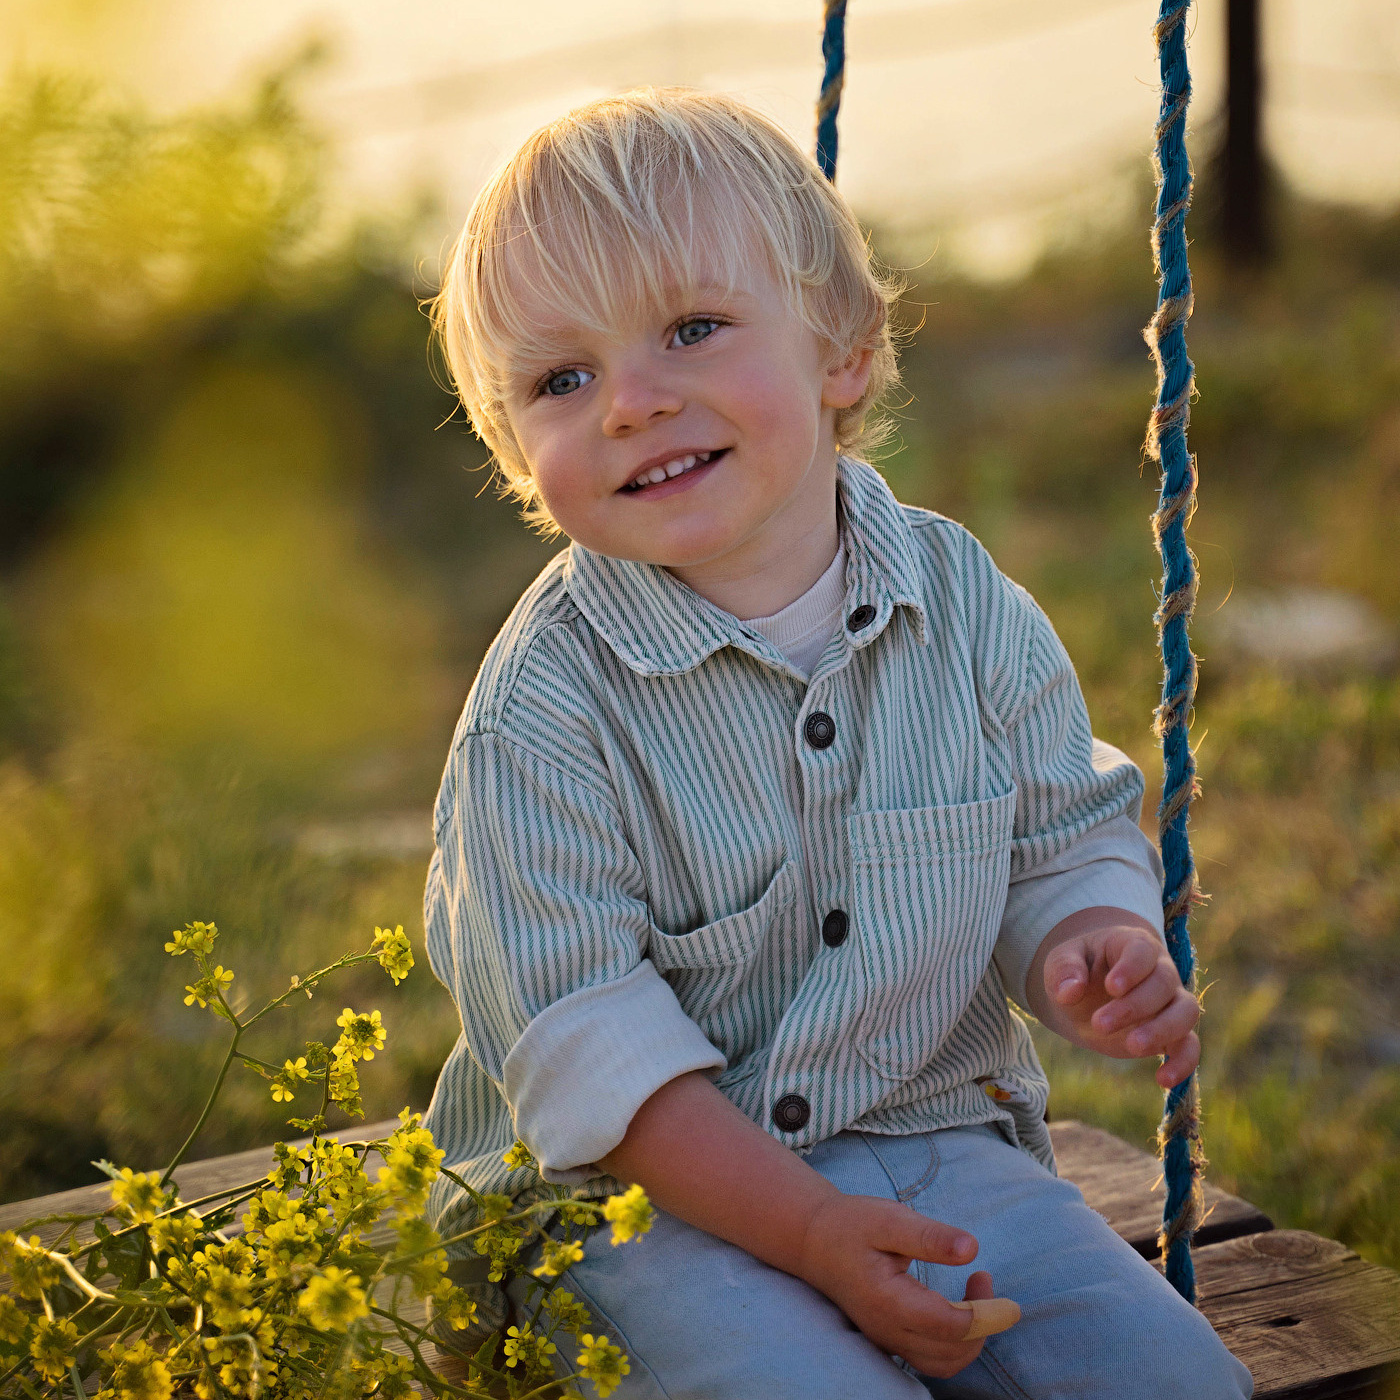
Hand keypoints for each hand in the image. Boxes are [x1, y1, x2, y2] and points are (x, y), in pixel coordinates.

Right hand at [797, 1192, 1017, 1377]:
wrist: (814, 1240)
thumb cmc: (852, 1224)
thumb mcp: (890, 1219)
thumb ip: (930, 1236)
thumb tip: (972, 1249)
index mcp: (888, 1301)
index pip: (949, 1326)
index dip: (985, 1315)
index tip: (1003, 1294)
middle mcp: (887, 1330)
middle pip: (951, 1352)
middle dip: (983, 1324)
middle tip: (986, 1280)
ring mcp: (887, 1340)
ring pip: (943, 1363)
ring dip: (972, 1338)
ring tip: (978, 1295)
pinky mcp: (889, 1339)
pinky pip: (931, 1359)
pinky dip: (955, 1343)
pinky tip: (960, 1308)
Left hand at [1040, 917, 1198, 1088]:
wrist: (1087, 994)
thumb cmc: (1077, 970)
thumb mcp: (1061, 960)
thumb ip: (1064, 970)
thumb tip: (1068, 992)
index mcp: (1132, 945)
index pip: (1143, 950)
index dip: (1132, 968)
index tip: (1111, 987)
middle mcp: (1159, 970)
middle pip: (1164, 982)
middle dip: (1135, 1006)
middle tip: (1099, 1024)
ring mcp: (1169, 1002)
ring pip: (1186, 1012)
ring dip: (1163, 1031)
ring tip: (1132, 1046)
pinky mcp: (1171, 1033)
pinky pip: (1190, 1046)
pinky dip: (1183, 1063)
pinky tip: (1163, 1080)